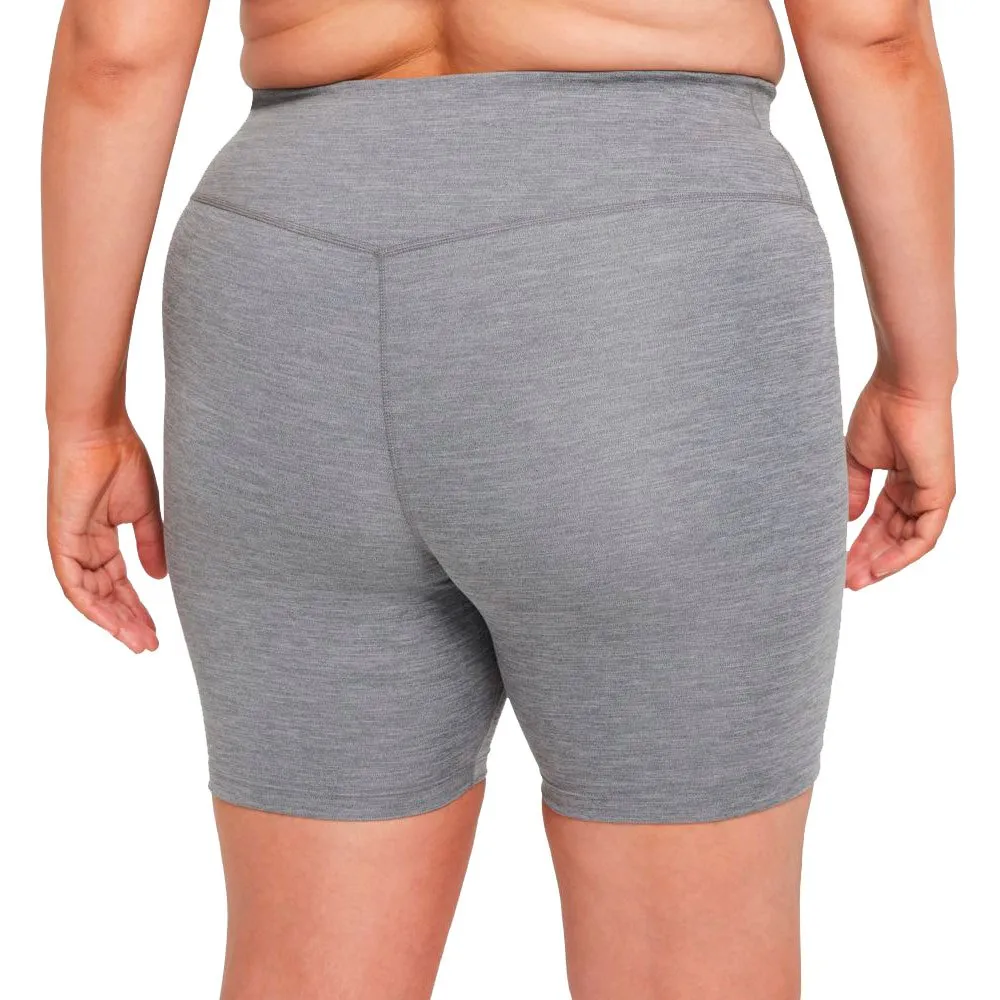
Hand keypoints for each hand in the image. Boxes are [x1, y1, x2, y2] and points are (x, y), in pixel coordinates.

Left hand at [47, 417, 166, 651]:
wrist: (101, 432)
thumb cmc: (121, 459)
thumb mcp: (145, 512)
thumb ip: (151, 545)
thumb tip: (160, 577)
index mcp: (102, 537)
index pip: (119, 583)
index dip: (138, 607)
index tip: (157, 629)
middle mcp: (83, 546)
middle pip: (106, 595)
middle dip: (129, 621)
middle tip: (151, 644)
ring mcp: (70, 544)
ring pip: (90, 596)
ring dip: (113, 621)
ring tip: (138, 640)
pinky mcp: (61, 540)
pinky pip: (73, 583)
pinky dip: (92, 605)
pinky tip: (112, 622)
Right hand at [845, 371, 954, 588]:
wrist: (901, 389)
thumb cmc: (880, 412)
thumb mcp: (856, 459)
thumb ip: (853, 490)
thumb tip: (849, 520)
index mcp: (899, 482)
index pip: (880, 523)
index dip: (859, 544)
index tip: (836, 562)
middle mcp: (917, 491)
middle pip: (892, 537)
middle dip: (867, 560)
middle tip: (842, 580)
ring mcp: (931, 494)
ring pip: (907, 542)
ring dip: (882, 564)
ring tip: (854, 580)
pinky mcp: (940, 495)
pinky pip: (924, 537)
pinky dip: (902, 555)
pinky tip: (878, 568)